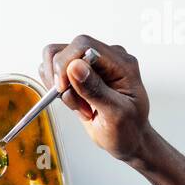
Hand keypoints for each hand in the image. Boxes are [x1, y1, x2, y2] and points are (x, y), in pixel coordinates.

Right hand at [40, 35, 152, 162]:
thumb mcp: (116, 114)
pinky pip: (55, 73)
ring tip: (80, 106)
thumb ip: (96, 90)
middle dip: (62, 80)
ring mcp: (92, 65)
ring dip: (61, 88)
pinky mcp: (79, 74)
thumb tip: (75, 67)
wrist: (129, 139)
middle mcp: (106, 59)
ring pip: (55, 61)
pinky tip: (77, 104)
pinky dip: (59, 92)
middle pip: (65, 50)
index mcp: (121, 63)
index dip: (66, 64)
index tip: (62, 88)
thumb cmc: (129, 129)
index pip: (83, 45)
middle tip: (77, 103)